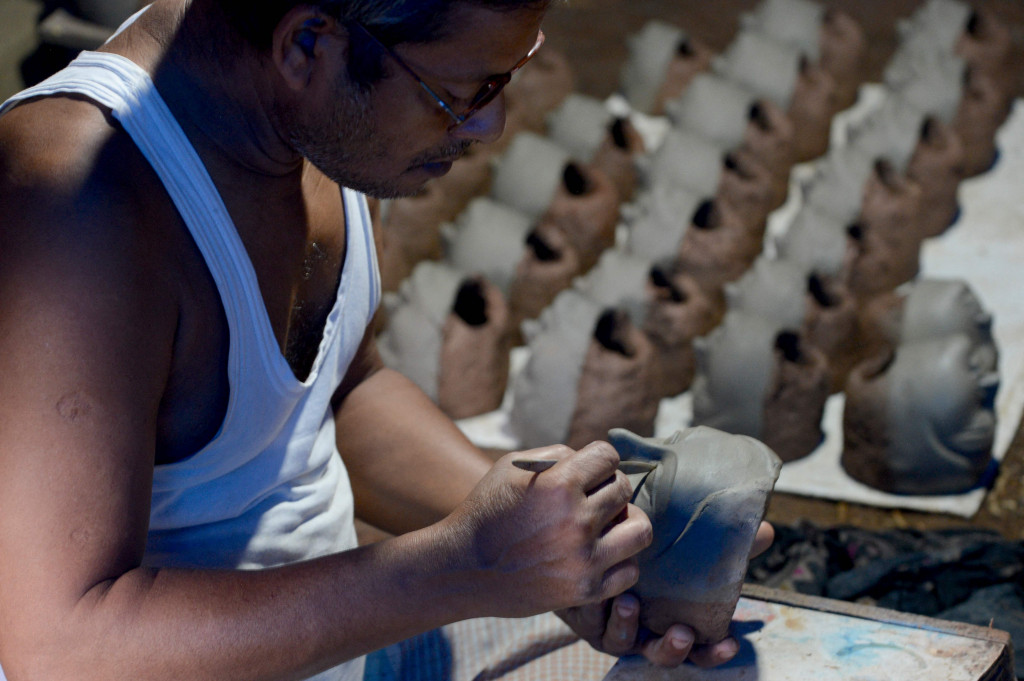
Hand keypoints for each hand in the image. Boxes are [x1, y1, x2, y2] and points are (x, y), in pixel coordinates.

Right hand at [442, 441, 652, 618]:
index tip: (586, 471)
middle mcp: (577, 520)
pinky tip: (599, 554)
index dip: (597, 459)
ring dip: (625, 522)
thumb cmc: (488, 510)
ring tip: (606, 525)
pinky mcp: (585, 590)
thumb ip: (558, 455)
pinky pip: (630, 570)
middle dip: (608, 487)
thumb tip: (596, 460)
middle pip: (623, 488)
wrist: (462, 568)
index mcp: (559, 484)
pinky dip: (619, 560)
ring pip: (640, 530)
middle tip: (590, 498)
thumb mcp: (513, 467)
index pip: (609, 456)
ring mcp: (584, 558)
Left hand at [556, 521, 775, 666]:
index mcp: (670, 625)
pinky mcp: (582, 615)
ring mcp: (611, 629)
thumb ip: (724, 546)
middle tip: (682, 631)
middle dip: (671, 648)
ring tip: (631, 601)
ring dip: (627, 625)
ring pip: (619, 641)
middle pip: (660, 656)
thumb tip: (767, 531)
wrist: (591, 546)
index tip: (730, 642)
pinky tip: (599, 589)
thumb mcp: (685, 552)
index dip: (714, 653)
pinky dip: (594, 605)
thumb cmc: (648, 556)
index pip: (700, 652)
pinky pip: (587, 617)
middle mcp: (643, 635)